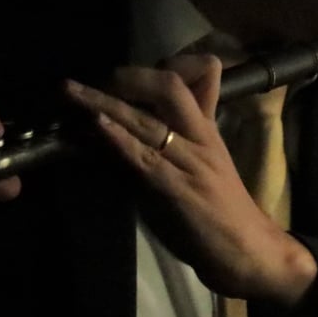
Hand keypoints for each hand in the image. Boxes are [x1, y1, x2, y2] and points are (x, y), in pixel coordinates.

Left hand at [63, 53, 317, 307]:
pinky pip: (145, 157)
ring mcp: (189, 162)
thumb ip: (179, 133)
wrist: (246, 250)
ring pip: (147, 120)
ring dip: (103, 103)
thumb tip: (139, 113)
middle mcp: (199, 137)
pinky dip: (118, 138)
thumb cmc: (221, 208)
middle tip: (82, 82)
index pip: (198, 75)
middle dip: (124, 77)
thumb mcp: (204, 159)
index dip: (158, 66)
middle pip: (168, 87)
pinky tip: (96, 125)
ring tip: (71, 92)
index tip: (121, 72)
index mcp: (207, 128)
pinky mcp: (176, 189)